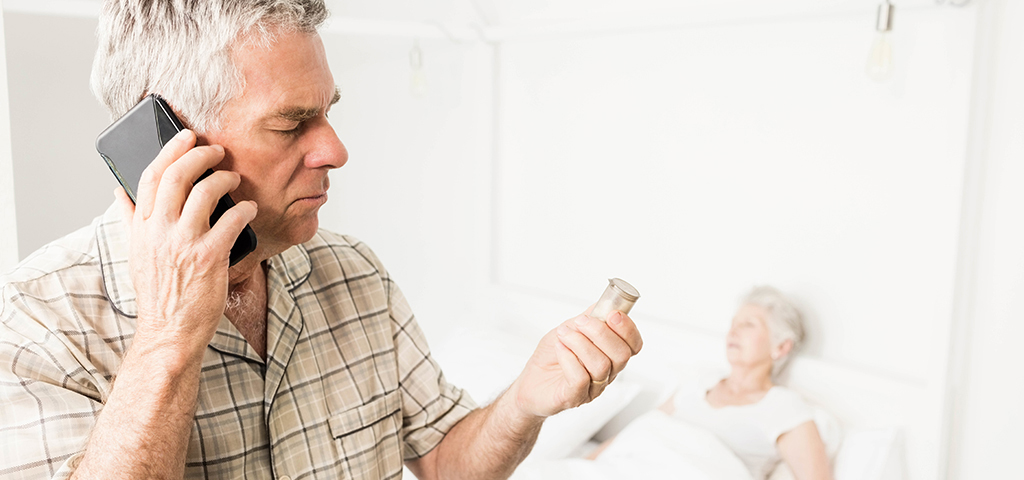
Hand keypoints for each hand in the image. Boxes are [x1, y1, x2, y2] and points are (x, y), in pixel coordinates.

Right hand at [116, 129, 257, 358]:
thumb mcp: (137, 254)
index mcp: (141, 227)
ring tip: (234, 179)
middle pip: (177, 175)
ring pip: (205, 192)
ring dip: (224, 179)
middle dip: (200, 154)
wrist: (169, 332)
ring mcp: (184, 244)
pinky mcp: (209, 258)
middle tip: (216, 150)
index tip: (185, 137)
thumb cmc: (158, 293)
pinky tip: (250, 208)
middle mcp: (159, 231)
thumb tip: (118, 192)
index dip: (170, 150)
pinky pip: (231, 221)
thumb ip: (131, 220)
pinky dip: (244, 209)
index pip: (151, 176)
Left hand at [511, 309, 642, 417]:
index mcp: (610, 355)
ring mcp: (593, 388)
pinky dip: (568, 358)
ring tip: (563, 334)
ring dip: (579, 343)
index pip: (634, 345)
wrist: (530, 381)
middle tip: (579, 322)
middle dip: (600, 332)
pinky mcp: (575, 397)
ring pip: (601, 365)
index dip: (628, 329)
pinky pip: (580, 378)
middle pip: (621, 355)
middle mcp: (607, 373)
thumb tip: (604, 304)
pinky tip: (560, 348)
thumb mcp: (570, 328)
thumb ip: (589, 318)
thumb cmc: (551, 357)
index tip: (612, 314)